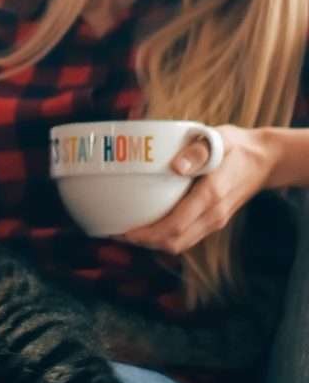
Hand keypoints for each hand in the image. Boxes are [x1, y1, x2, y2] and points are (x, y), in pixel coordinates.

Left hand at [118, 125, 274, 253]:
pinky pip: (186, 236)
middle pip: (175, 242)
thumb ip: (198, 151)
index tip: (124, 231)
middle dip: (144, 242)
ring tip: (127, 232)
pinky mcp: (214, 220)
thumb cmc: (235, 146)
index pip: (176, 226)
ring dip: (153, 242)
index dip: (148, 234)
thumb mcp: (218, 139)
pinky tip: (148, 226)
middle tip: (116, 232)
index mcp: (211, 196)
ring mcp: (215, 220)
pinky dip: (165, 237)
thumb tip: (176, 166)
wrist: (265, 159)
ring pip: (181, 243)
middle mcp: (214, 214)